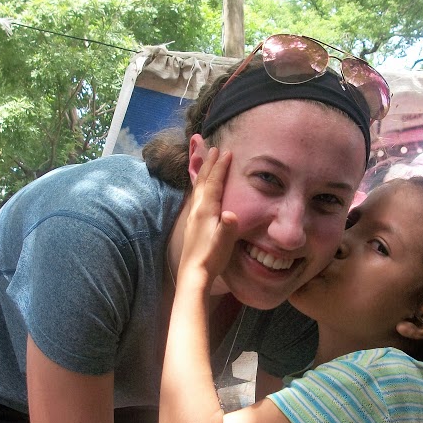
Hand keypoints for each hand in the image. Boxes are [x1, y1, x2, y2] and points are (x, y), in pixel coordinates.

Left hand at [180, 148, 238, 282]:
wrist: (193, 274)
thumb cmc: (211, 258)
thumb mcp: (224, 242)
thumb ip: (228, 227)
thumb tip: (231, 214)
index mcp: (206, 210)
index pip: (214, 183)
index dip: (220, 167)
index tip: (226, 152)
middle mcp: (196, 210)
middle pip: (203, 181)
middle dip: (209, 164)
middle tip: (212, 148)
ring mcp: (192, 216)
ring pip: (197, 188)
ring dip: (202, 172)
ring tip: (204, 161)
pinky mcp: (191, 224)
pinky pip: (195, 196)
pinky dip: (199, 185)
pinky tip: (200, 189)